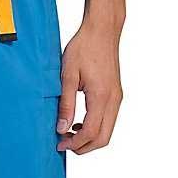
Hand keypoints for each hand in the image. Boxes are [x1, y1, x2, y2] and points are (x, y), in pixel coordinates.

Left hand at [56, 23, 123, 154]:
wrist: (102, 30)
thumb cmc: (84, 47)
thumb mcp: (67, 75)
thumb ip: (66, 104)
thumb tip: (62, 129)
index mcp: (101, 96)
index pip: (91, 132)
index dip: (75, 144)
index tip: (60, 144)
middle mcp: (113, 99)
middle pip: (103, 138)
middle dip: (83, 147)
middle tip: (64, 144)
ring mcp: (117, 97)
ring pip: (107, 132)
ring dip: (89, 139)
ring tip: (69, 133)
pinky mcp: (116, 95)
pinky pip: (108, 121)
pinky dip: (95, 129)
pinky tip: (78, 123)